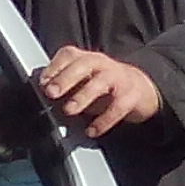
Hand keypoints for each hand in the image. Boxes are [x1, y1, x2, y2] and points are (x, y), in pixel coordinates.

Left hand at [37, 46, 164, 136]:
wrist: (142, 89)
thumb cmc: (105, 86)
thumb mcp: (83, 81)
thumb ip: (65, 86)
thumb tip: (42, 95)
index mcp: (87, 59)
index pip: (69, 55)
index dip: (55, 67)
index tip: (42, 82)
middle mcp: (102, 64)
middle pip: (84, 64)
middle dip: (66, 78)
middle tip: (51, 93)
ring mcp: (118, 78)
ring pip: (100, 82)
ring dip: (83, 96)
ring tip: (69, 110)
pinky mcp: (131, 95)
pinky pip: (117, 106)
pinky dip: (104, 120)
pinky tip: (92, 130)